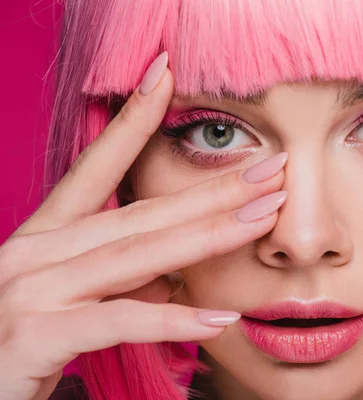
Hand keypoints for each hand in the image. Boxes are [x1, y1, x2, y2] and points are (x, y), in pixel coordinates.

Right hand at [0, 52, 286, 399]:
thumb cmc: (18, 343)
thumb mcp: (73, 302)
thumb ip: (122, 285)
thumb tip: (174, 281)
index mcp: (46, 236)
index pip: (96, 166)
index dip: (132, 119)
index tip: (165, 76)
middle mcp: (35, 251)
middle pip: (140, 211)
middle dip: (212, 190)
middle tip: (272, 170)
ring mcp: (30, 290)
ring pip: (136, 254)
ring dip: (208, 236)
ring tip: (264, 218)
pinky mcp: (31, 335)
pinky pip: (115, 321)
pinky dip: (170, 319)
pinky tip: (219, 318)